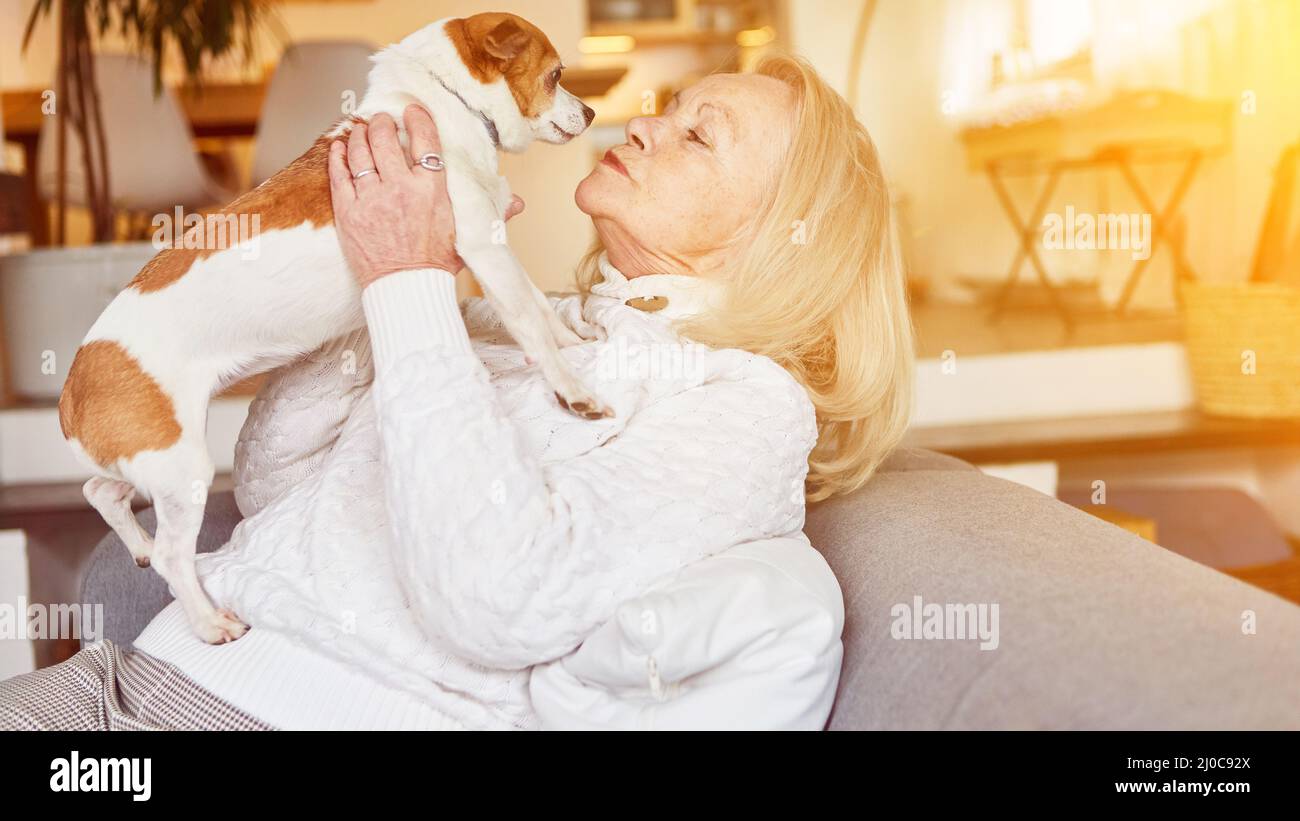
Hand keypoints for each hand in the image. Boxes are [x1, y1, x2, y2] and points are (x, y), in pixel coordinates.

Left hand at [327, 105, 523, 288]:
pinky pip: (338, 173)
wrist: (406, 290)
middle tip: (383, 120)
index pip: (425, 141)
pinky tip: (340, 146)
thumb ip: (491, 213)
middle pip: (386, 139)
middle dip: (383, 123)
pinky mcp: (349, 211)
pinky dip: (338, 155)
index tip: (413, 111)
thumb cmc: (437, 264)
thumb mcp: (467, 235)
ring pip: (360, 151)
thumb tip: (517, 202)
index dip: (418, 119)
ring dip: (360, 135)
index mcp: (431, 190)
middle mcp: (400, 189)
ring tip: (363, 130)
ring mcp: (371, 198)